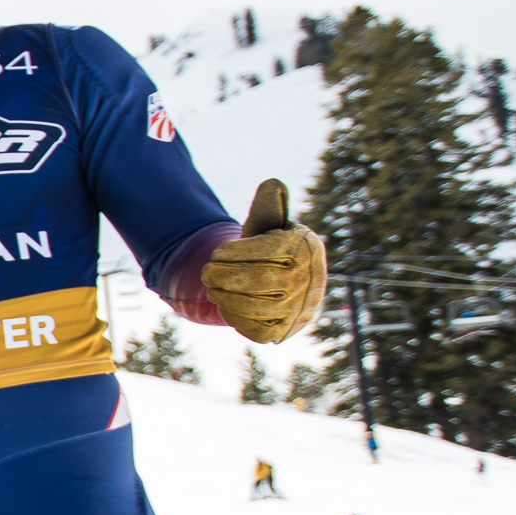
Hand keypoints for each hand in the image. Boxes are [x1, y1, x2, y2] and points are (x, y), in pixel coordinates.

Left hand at [202, 179, 328, 343]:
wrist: (291, 285)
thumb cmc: (272, 248)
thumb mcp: (272, 225)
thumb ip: (269, 206)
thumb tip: (272, 183)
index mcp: (305, 248)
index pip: (267, 250)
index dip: (235, 253)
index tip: (218, 253)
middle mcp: (308, 279)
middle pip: (260, 280)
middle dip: (224, 275)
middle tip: (207, 272)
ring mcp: (299, 309)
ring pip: (257, 306)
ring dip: (226, 297)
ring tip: (213, 288)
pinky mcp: (286, 331)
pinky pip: (257, 330)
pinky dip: (236, 318)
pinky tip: (227, 306)